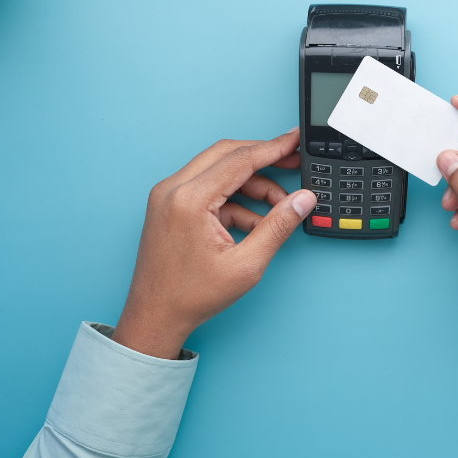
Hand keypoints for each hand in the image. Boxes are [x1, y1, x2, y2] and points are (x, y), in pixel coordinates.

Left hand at [111, 129, 316, 358]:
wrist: (155, 316)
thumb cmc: (190, 296)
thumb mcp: (245, 264)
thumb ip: (278, 227)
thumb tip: (302, 200)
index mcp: (190, 199)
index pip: (240, 160)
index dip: (273, 148)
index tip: (294, 141)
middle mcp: (173, 189)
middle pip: (227, 154)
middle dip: (263, 157)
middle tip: (292, 162)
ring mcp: (168, 196)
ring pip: (218, 170)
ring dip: (250, 183)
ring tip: (277, 206)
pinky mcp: (169, 205)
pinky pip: (208, 188)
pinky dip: (233, 198)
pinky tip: (254, 222)